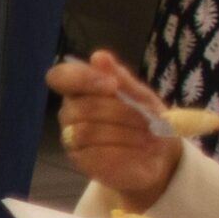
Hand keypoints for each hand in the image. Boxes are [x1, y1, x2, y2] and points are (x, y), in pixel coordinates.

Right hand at [48, 51, 181, 207]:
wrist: (158, 155)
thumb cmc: (145, 119)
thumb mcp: (141, 96)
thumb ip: (121, 79)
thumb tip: (99, 56)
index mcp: (80, 89)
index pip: (60, 77)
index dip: (81, 78)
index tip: (112, 85)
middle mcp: (70, 112)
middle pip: (82, 107)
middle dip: (120, 112)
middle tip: (149, 119)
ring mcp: (72, 138)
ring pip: (87, 131)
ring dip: (124, 133)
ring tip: (149, 137)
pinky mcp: (80, 161)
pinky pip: (94, 154)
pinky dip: (122, 151)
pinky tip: (139, 151)